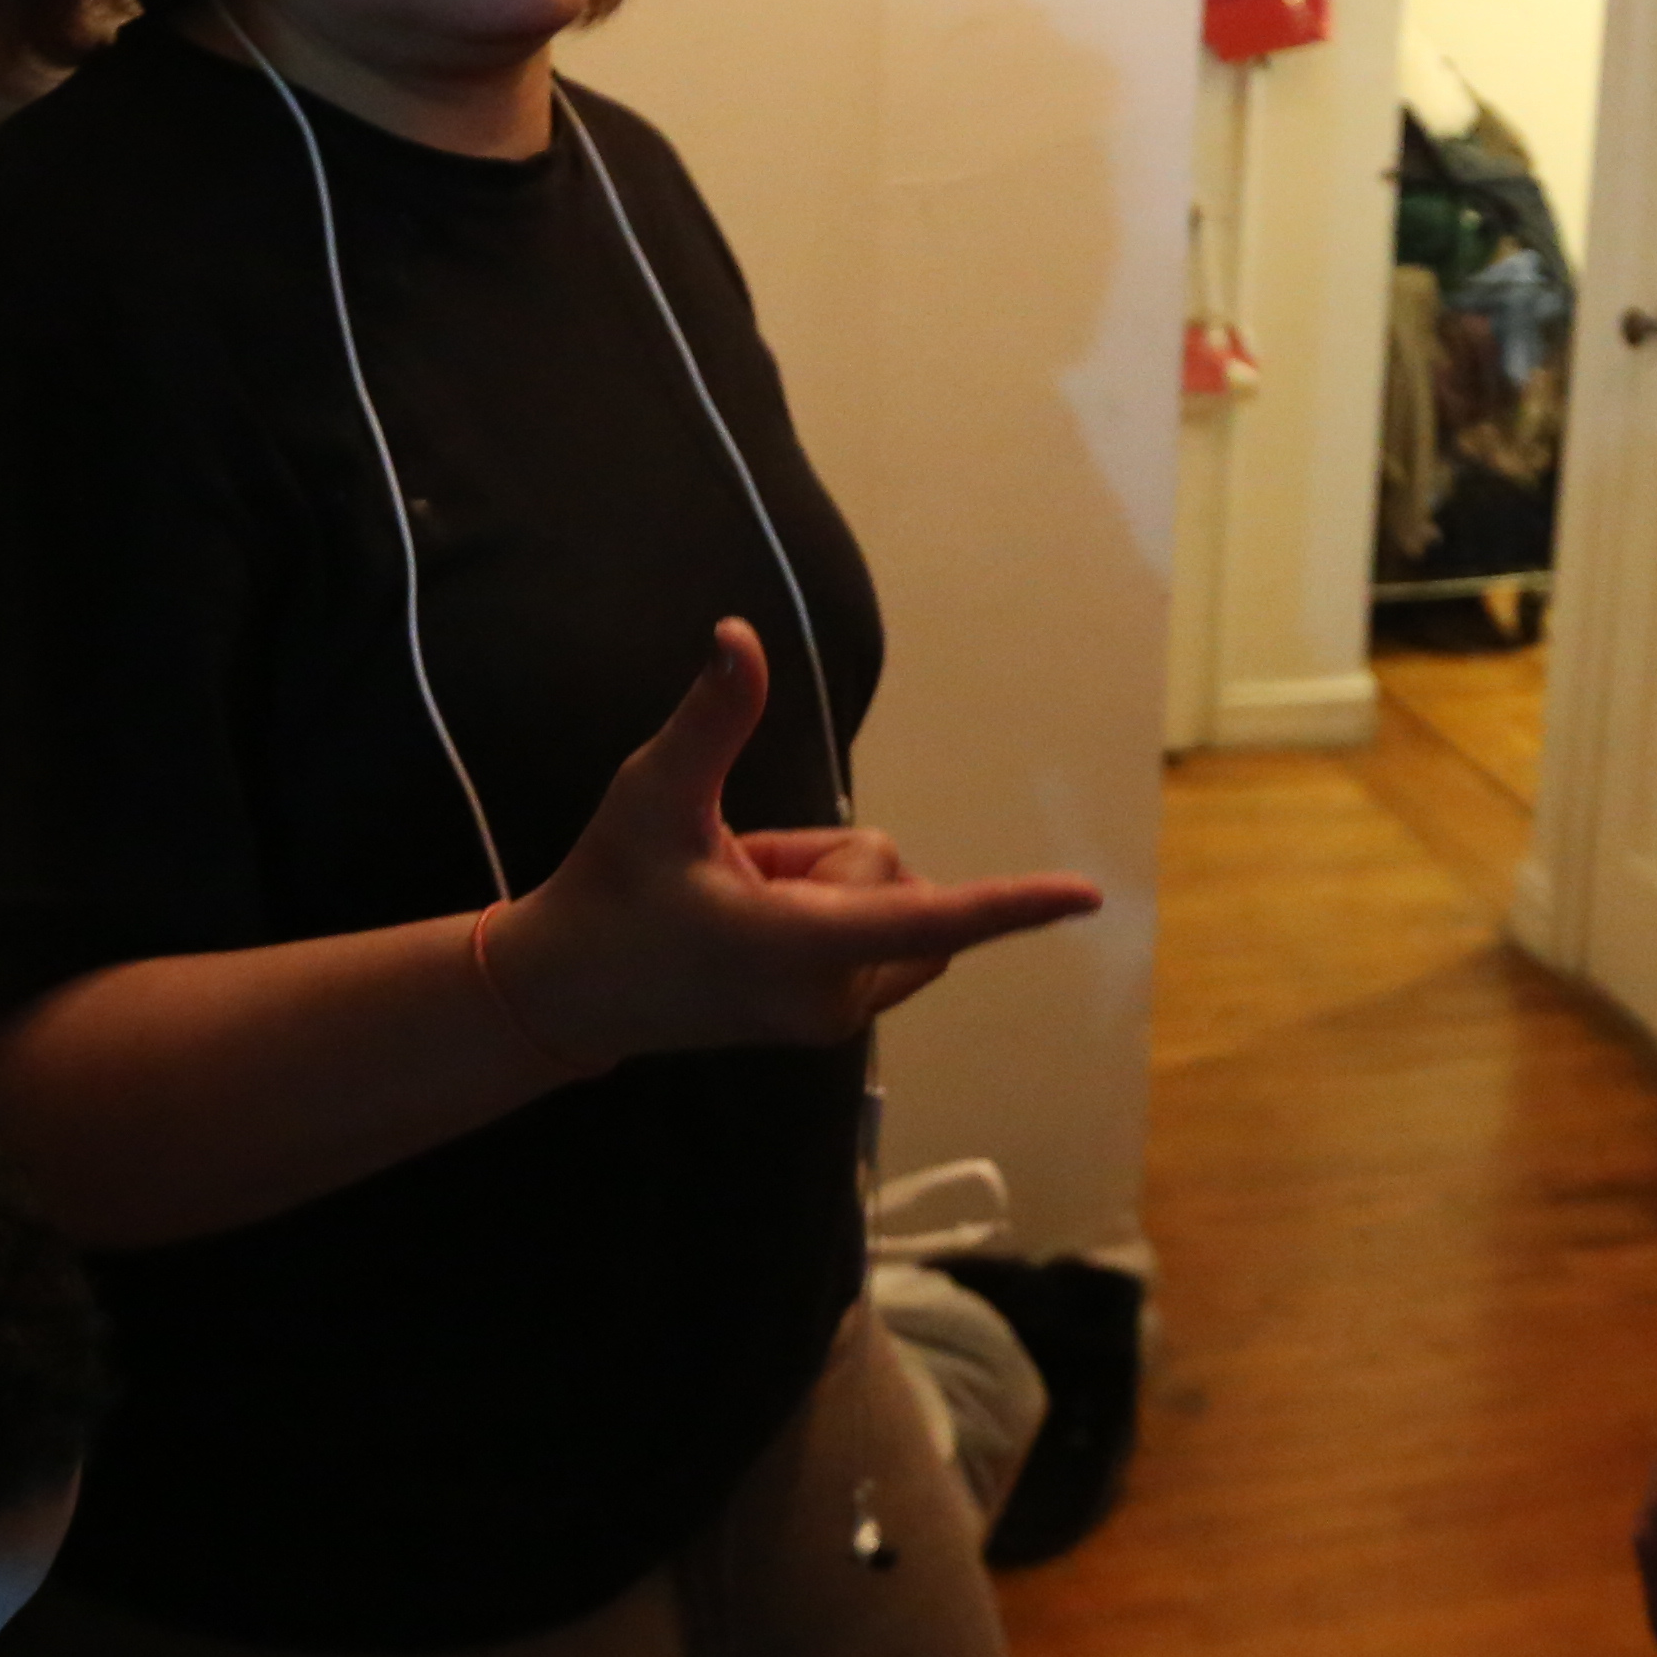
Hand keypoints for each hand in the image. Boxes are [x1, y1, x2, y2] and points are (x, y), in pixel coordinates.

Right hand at [504, 625, 1101, 1064]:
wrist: (568, 992)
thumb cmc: (608, 890)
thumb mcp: (652, 792)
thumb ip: (712, 718)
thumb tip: (737, 634)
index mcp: (799, 949)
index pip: (931, 917)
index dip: (1011, 902)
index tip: (1087, 897)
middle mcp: (832, 999)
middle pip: (894, 879)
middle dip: (827, 859)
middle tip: (728, 876)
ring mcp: (835, 1019)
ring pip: (888, 904)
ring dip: (824, 889)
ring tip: (734, 905)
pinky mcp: (832, 1023)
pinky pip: (879, 934)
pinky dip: (830, 914)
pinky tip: (753, 927)